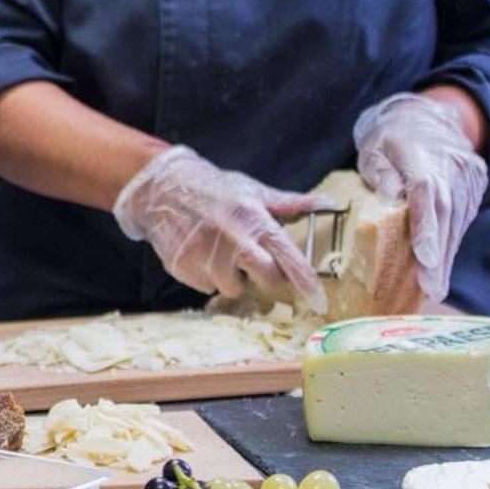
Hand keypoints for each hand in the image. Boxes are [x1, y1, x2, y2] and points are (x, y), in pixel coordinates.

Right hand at [112, 146, 329, 306]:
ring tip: (221, 252)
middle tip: (257, 263)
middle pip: (266, 279)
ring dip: (232, 276)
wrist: (161, 187)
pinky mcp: (182, 265)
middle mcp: (230, 238)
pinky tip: (200, 253)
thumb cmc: (213, 189)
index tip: (319, 300)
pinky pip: (206, 286)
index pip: (288, 257)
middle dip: (267, 277)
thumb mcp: (252, 191)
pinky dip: (207, 275)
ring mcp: (204, 254)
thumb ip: (290, 204)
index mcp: (253, 219)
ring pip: (233, 287)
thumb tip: (329, 203)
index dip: (306, 282)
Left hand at [354, 93, 486, 303]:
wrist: (429, 117)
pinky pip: (463, 218)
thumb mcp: (374, 149)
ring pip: (458, 222)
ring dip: (447, 256)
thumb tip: (389, 198)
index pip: (428, 193)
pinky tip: (441, 265)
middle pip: (447, 216)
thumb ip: (380, 173)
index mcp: (423, 156)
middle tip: (431, 289)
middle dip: (440, 256)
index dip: (428, 227)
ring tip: (435, 288)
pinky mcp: (476, 186)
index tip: (426, 258)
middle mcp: (453, 168)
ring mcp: (470, 178)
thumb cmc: (391, 138)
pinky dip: (451, 242)